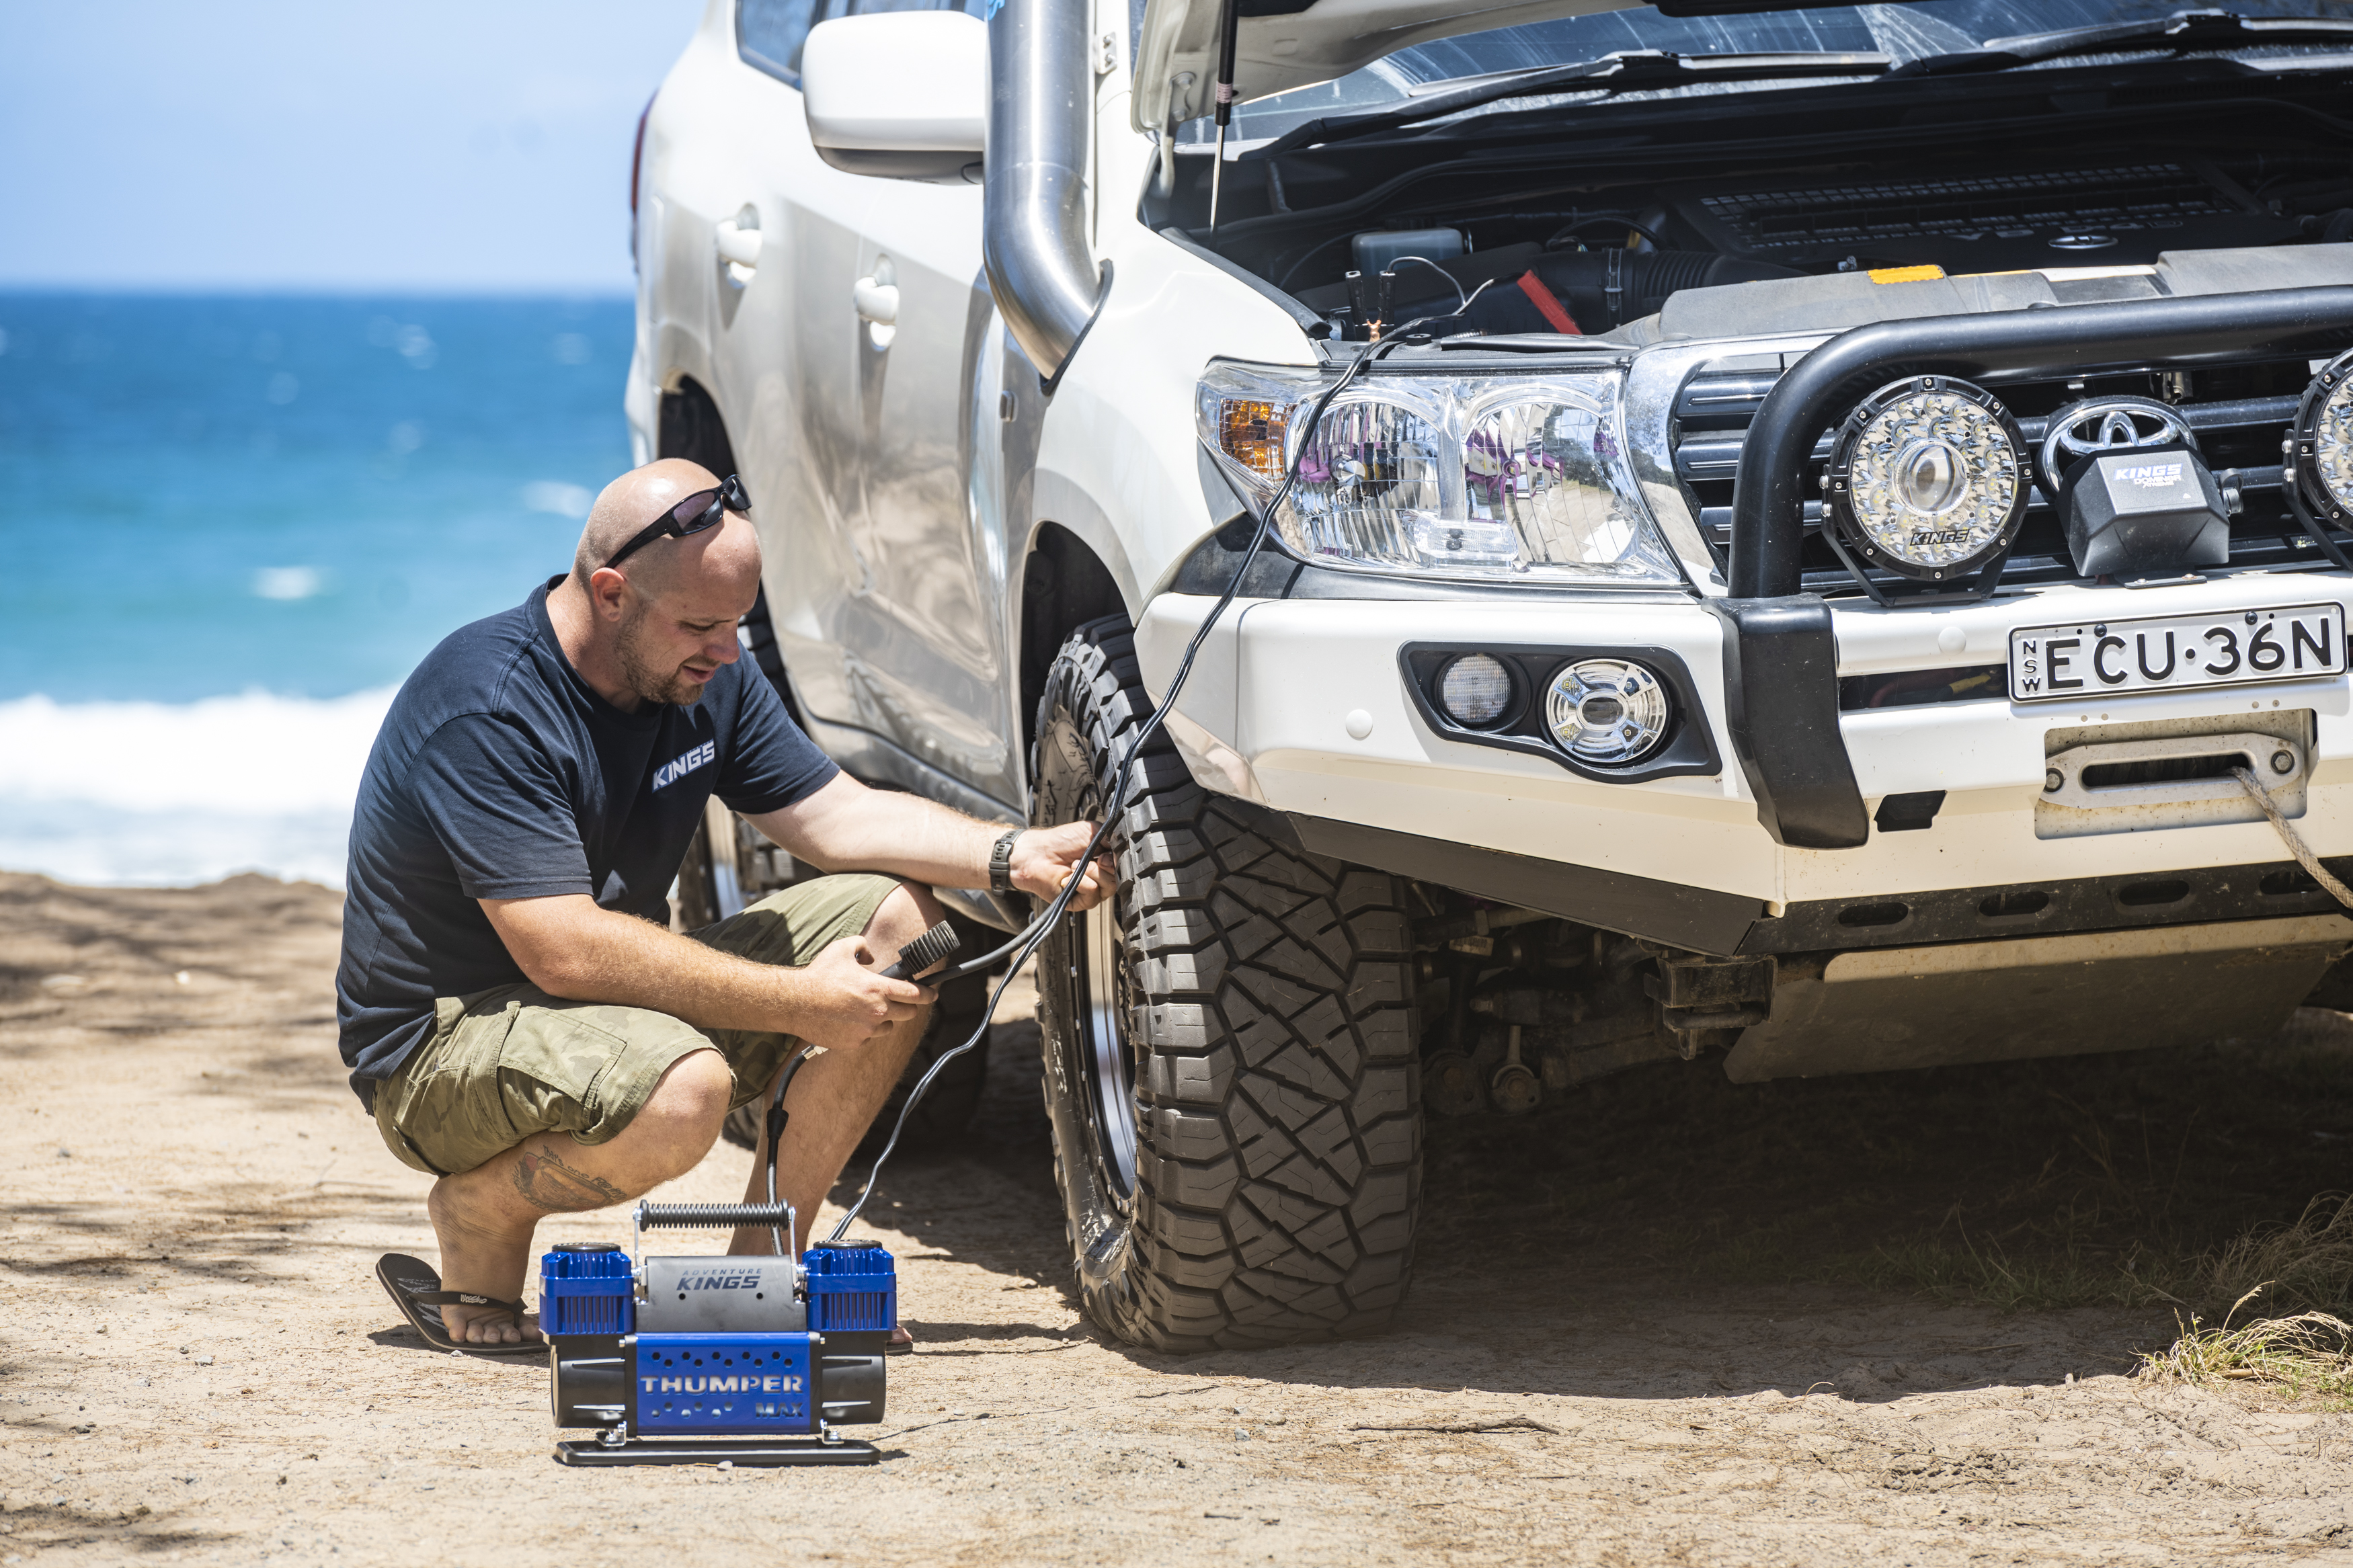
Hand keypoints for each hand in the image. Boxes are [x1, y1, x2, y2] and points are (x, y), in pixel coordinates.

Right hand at [790, 936, 934, 1050]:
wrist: (795, 1003)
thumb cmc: (819, 975)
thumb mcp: (843, 949)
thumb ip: (863, 947)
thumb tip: (871, 958)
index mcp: (878, 989)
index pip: (914, 994)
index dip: (927, 994)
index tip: (933, 994)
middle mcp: (877, 1012)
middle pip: (907, 1014)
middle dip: (906, 1007)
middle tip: (897, 1001)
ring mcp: (867, 1030)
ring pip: (888, 1027)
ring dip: (883, 1020)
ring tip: (863, 1010)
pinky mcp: (854, 1043)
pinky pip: (868, 1037)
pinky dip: (863, 1031)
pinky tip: (848, 1020)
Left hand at [1011, 822, 1118, 912]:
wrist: (1037, 853)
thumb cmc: (1060, 841)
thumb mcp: (1092, 831)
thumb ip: (1112, 838)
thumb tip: (1124, 849)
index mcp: (1104, 861)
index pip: (1122, 867)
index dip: (1118, 861)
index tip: (1105, 855)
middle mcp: (1099, 877)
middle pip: (1118, 880)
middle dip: (1105, 867)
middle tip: (1092, 858)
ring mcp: (1090, 890)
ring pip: (1107, 889)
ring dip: (1091, 873)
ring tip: (1074, 865)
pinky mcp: (1079, 902)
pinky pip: (1092, 896)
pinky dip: (1082, 884)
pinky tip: (1069, 878)